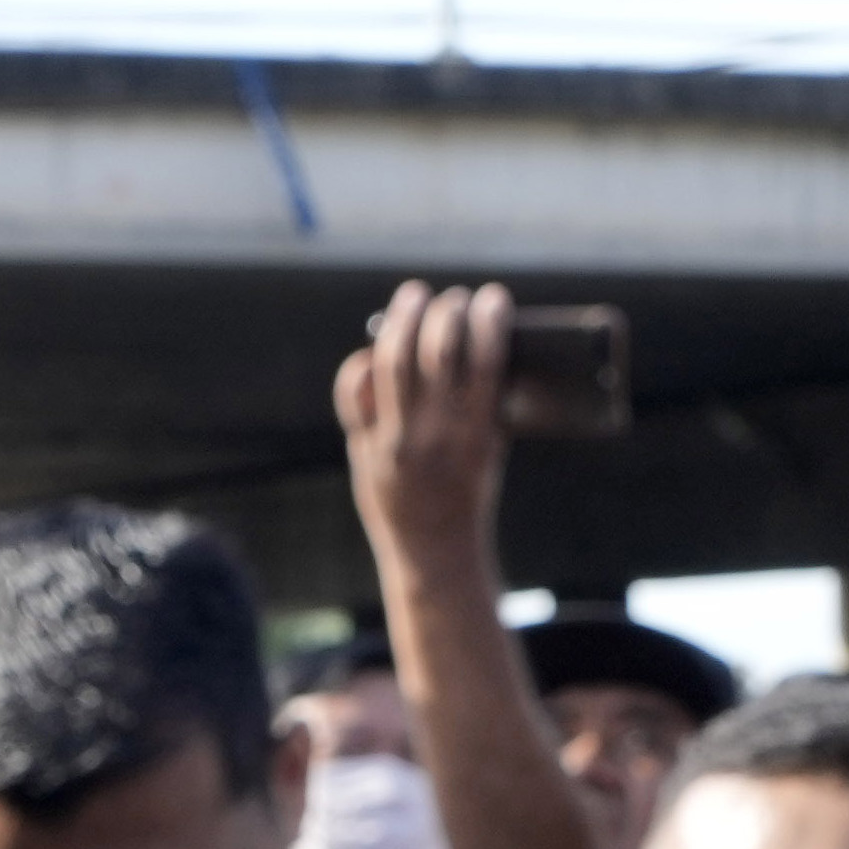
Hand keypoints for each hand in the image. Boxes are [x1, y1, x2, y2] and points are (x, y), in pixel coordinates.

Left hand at [335, 282, 513, 576]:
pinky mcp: (364, 447)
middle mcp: (434, 434)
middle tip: (454, 298)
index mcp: (479, 433)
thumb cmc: (470, 491)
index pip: (486, 359)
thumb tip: (476, 338)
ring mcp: (394, 441)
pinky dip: (364, 362)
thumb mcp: (492, 448)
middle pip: (436, 349)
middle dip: (447, 311)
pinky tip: (377, 349)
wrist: (433, 552)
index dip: (489, 318)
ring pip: (392, 361)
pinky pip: (355, 390)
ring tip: (414, 296)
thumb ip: (484, 402)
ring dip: (403, 318)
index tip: (494, 297)